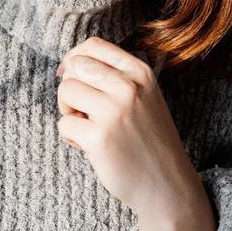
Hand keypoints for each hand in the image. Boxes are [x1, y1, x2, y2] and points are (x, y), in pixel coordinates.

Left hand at [56, 36, 205, 223]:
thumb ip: (113, 75)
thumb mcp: (143, 96)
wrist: (167, 185)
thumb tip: (66, 64)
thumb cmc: (147, 138)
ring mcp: (114, 112)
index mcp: (140, 72)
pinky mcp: (99, 138)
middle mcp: (129, 87)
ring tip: (86, 125)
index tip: (74, 77)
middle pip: (75, 66)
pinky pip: (64, 123)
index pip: (93, 45)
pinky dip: (70, 136)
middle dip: (70, 86)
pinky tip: (88, 146)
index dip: (75, 58)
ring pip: (66, 90)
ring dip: (68, 110)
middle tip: (82, 108)